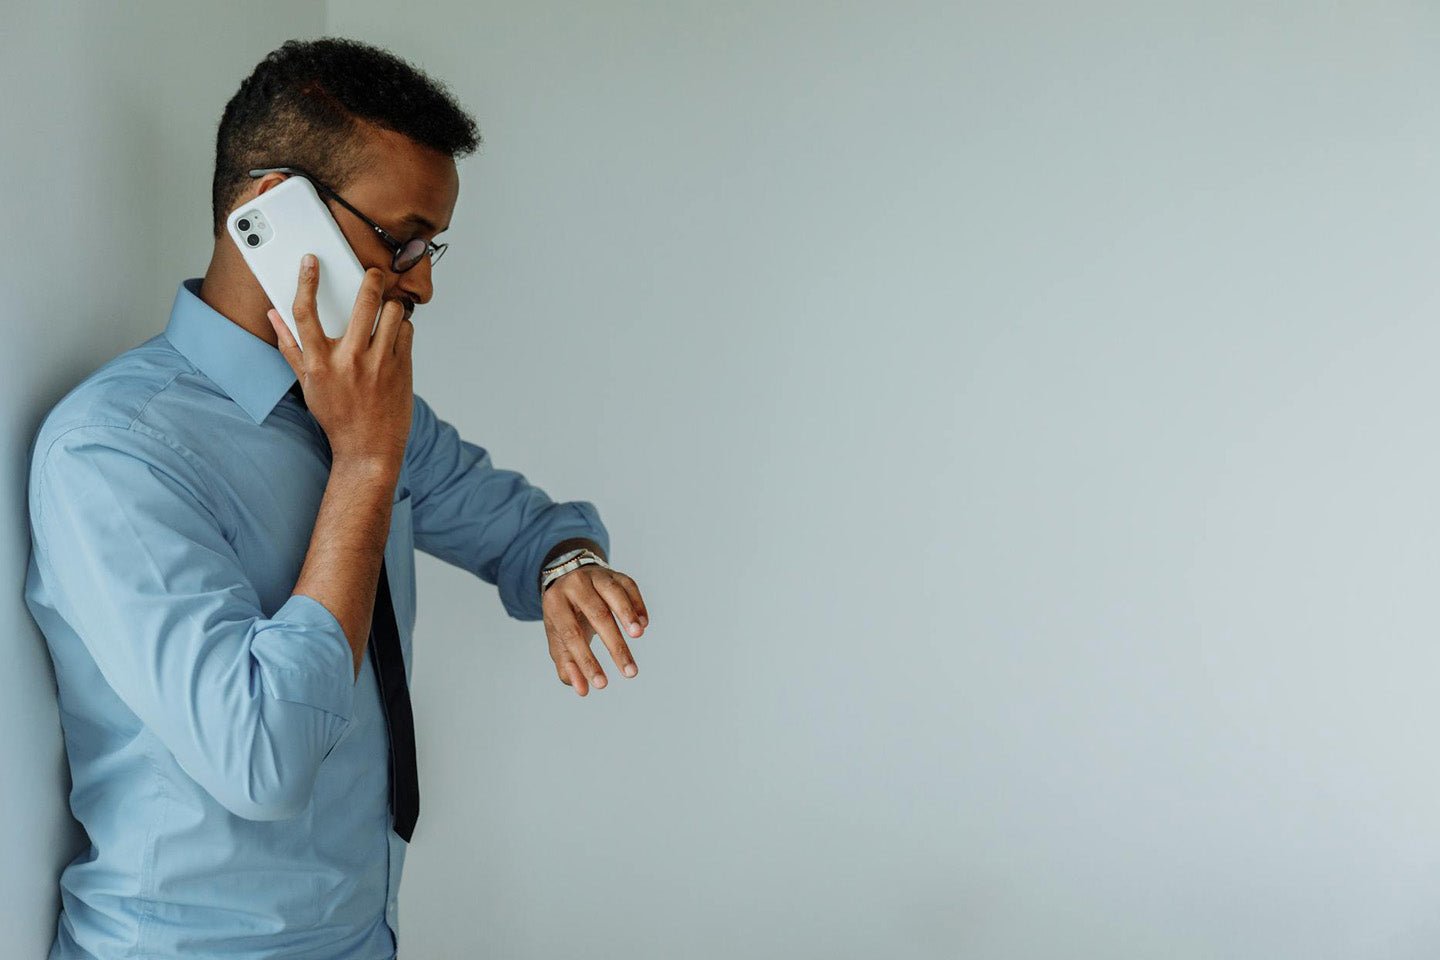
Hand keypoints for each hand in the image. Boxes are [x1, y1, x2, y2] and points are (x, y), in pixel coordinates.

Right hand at [267, 255, 413, 466]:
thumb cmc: (336, 416)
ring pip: (392, 312)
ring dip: (389, 305)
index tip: (310, 260)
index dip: (306, 281)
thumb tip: (273, 315)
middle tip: (372, 273)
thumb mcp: (307, 384)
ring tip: (384, 309)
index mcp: (319, 363)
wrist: (369, 449)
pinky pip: (407, 330)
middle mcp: (349, 360)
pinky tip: (393, 334)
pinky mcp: (403, 368)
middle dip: (370, 279)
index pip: (305, 313)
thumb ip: (290, 347)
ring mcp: (380, 364)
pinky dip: (401, 326)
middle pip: (363, 302)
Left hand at [542, 565, 649, 695]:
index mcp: (555, 603)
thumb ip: (567, 666)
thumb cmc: (565, 617)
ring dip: (627, 614)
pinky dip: (638, 604)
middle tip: (630, 672)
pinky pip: (629, 586)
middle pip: (597, 614)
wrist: (568, 578)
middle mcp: (575, 584)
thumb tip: (583, 690)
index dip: (586, 660)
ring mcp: (596, 576)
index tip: (602, 684)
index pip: (571, 634)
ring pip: (614, 592)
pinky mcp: (615, 574)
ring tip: (638, 635)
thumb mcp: (558, 640)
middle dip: (615, 645)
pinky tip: (643, 624)